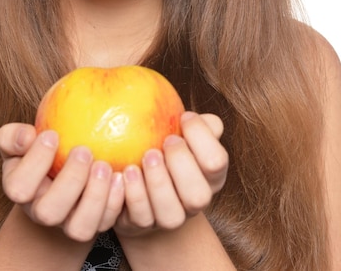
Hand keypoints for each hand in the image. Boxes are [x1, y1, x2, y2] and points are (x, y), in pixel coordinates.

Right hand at [0, 123, 124, 241]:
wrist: (59, 177)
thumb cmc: (40, 151)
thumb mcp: (21, 141)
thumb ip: (14, 136)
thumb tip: (27, 135)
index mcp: (21, 190)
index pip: (19, 187)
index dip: (35, 162)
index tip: (53, 134)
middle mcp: (42, 212)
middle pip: (49, 213)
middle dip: (70, 181)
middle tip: (83, 151)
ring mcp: (68, 222)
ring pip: (79, 228)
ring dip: (95, 197)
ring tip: (104, 165)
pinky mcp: (94, 224)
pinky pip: (105, 222)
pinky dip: (114, 201)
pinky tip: (120, 176)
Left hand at [115, 111, 227, 237]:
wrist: (145, 189)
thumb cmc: (168, 150)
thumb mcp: (184, 134)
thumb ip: (195, 123)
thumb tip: (191, 116)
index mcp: (210, 175)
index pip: (217, 161)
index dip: (202, 138)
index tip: (184, 117)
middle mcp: (195, 201)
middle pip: (199, 195)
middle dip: (180, 165)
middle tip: (164, 142)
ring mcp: (171, 217)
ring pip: (171, 214)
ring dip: (156, 183)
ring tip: (142, 158)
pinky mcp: (143, 224)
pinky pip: (140, 216)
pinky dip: (132, 194)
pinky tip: (123, 173)